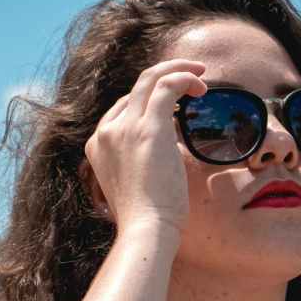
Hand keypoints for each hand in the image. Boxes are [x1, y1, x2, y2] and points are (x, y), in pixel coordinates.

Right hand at [80, 58, 207, 235]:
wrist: (145, 230)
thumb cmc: (147, 219)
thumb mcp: (135, 185)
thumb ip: (140, 162)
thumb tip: (164, 154)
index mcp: (98, 145)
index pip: (123, 108)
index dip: (150, 100)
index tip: (176, 105)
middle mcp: (107, 131)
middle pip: (135, 87)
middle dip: (165, 75)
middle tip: (193, 77)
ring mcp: (124, 127)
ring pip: (150, 78)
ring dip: (178, 70)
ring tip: (202, 75)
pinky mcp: (148, 127)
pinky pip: (167, 85)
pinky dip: (184, 77)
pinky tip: (201, 85)